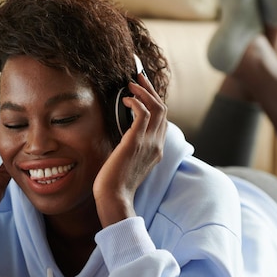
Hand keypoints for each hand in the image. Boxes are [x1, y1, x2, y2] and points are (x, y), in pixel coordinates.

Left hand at [93, 73, 167, 226]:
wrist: (114, 198)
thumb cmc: (116, 184)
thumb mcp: (128, 163)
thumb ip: (131, 148)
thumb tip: (123, 136)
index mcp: (157, 151)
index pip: (163, 121)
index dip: (155, 103)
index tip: (143, 91)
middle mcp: (157, 145)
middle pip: (163, 110)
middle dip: (151, 90)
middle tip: (139, 78)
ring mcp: (149, 143)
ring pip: (157, 108)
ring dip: (145, 91)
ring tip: (132, 82)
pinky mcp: (136, 142)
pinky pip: (143, 113)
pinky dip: (137, 101)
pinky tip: (126, 98)